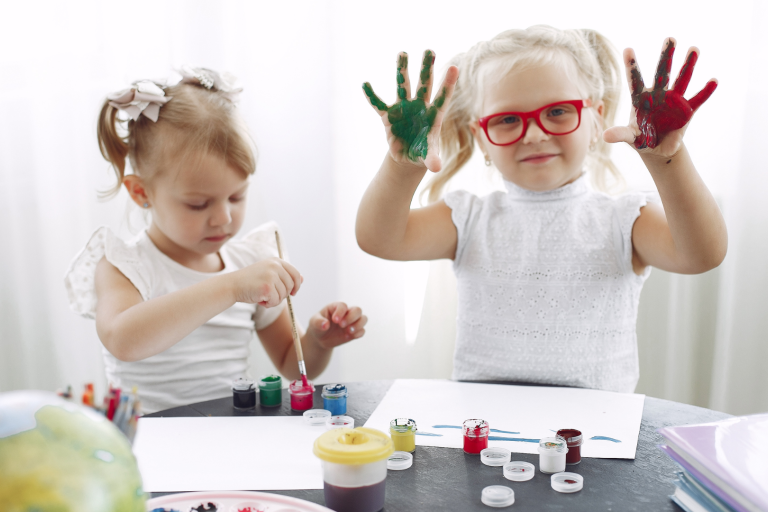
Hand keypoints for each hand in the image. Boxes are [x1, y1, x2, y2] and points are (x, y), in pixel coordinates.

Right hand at [229, 257, 301, 306]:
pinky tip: (259, 299)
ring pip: (284, 295)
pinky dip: (268, 304)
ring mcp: (271, 275)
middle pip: (291, 286)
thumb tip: (302, 279)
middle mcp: (275, 266)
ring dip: (274, 300)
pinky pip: (276, 301)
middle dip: (283, 294)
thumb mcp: (269, 274)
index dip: (297, 285)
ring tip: (262, 296)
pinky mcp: (267, 286)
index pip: (295, 274)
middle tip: (270, 295)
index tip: (293, 293)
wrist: (232, 285)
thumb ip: (285, 275)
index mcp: (276, 261)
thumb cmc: (251, 282)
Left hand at [308, 302, 366, 349]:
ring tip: (348, 331)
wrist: (320, 338)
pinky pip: (362, 331)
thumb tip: (325, 325)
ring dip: (358, 325)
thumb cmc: (317, 326)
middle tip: (341, 325)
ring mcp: (352, 322)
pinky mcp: (354, 332)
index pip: (343, 305)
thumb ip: (318, 322)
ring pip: (363, 319)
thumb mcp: (313, 323)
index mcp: (336, 307)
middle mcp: (347, 313)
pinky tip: (348, 337)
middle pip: (357, 310)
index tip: (335, 320)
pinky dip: (358, 333)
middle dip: (351, 318)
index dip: (341, 312)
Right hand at [363, 50, 458, 171]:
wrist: (408, 157)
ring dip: (402, 70)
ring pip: (403, 86)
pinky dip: (372, 96)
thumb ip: (432, 159)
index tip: (455, 67)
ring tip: (402, 52)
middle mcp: (419, 107)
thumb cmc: (423, 153)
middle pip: (424, 84)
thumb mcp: (428, 156)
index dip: (448, 84)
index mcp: (433, 115)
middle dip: (427, 68)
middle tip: (430, 50)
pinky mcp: (389, 116)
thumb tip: (436, 167)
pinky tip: (365, 84)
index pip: (442, 97)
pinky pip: (379, 104)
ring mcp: (404, 109)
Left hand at [604, 38, 716, 155]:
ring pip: (681, 79)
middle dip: (666, 56)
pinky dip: (706, 91)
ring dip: (688, 65)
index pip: (635, 80)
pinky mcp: (687, 110)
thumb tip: (605, 136)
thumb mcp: (631, 138)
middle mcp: (658, 95)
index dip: (631, 66)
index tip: (627, 49)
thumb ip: (620, 134)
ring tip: (694, 48)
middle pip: (661, 73)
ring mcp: (674, 100)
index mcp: (640, 99)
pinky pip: (698, 99)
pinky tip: (713, 80)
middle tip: (670, 38)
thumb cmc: (641, 140)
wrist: (658, 149)